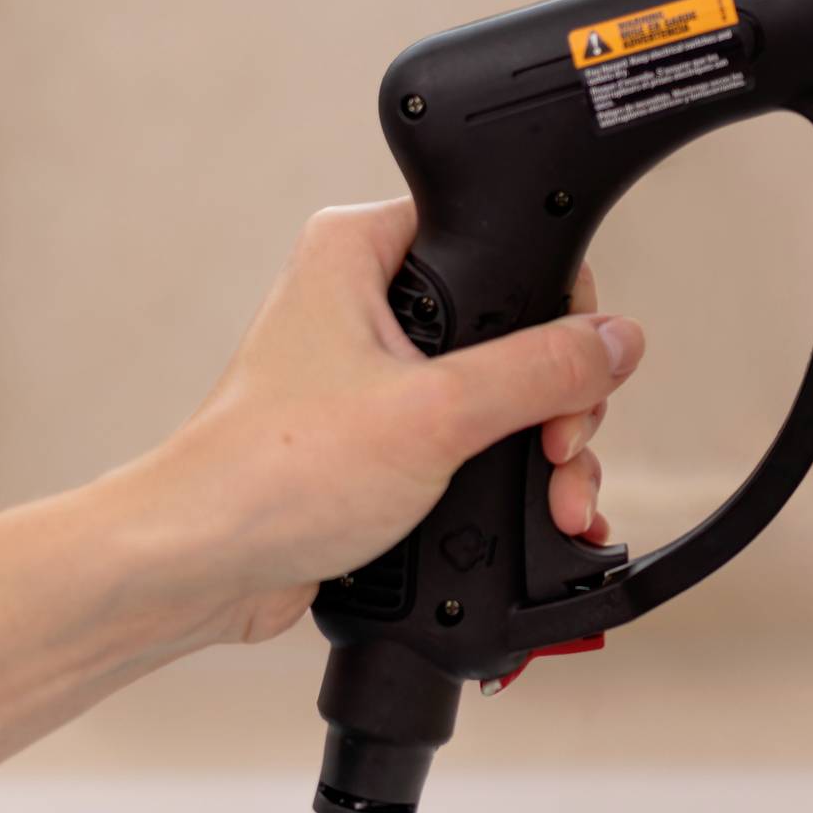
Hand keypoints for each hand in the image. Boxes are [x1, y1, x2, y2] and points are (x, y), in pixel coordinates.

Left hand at [120, 201, 645, 648]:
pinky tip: (541, 513)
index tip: (577, 370)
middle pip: (515, 325)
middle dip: (557, 400)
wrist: (197, 571)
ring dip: (541, 448)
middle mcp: (366, 298)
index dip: (557, 308)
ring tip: (560, 497)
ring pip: (500, 388)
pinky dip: (508, 475)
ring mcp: (372, 368)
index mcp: (362, 250)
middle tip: (564, 445)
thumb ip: (539, 372)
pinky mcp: (377, 432)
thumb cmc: (266, 476)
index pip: (502, 242)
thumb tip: (616, 342)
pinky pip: (470, 436)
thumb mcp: (433, 415)